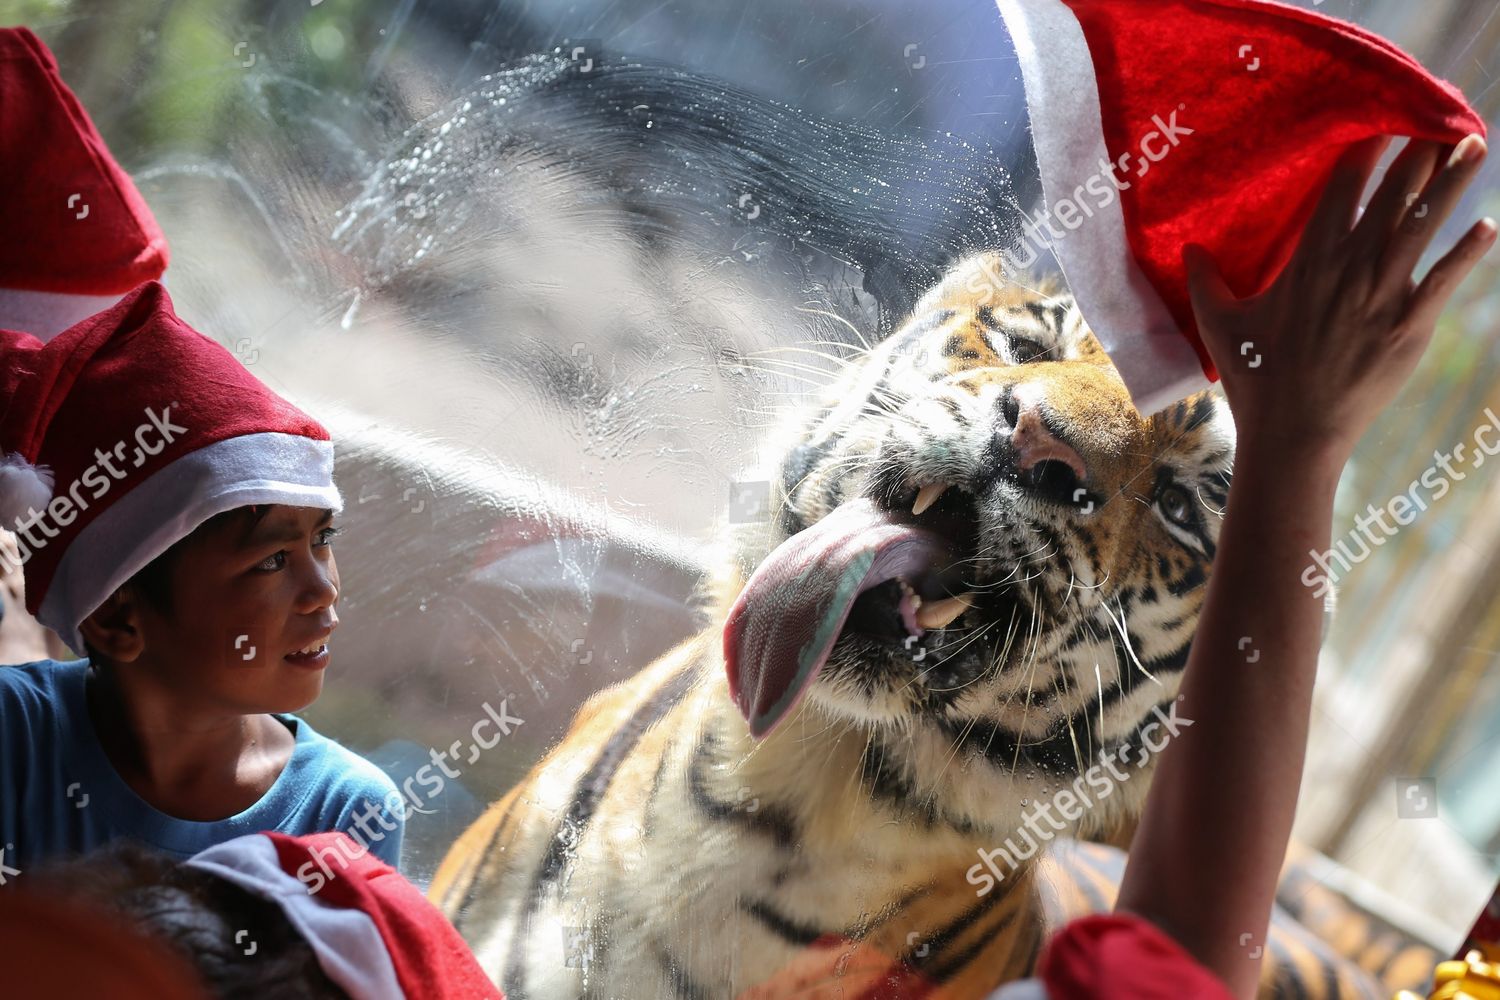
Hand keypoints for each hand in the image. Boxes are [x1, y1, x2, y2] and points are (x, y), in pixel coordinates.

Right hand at [1183, 133, 1493, 465]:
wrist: (1295, 432)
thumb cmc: (1255, 378)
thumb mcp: (1220, 326)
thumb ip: (1205, 282)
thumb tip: (1189, 250)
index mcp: (1309, 260)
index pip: (1344, 187)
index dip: (1366, 149)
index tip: (1383, 119)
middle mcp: (1352, 266)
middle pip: (1393, 193)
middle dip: (1419, 150)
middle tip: (1440, 115)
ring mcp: (1386, 294)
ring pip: (1425, 223)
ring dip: (1453, 181)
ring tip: (1476, 146)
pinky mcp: (1412, 324)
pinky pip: (1446, 278)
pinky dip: (1468, 251)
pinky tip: (1487, 227)